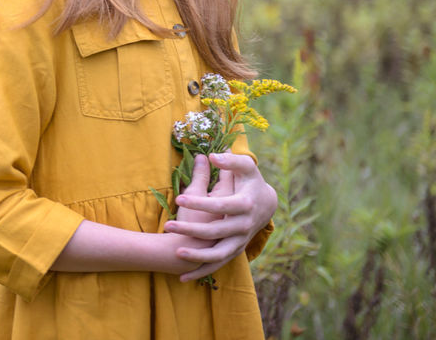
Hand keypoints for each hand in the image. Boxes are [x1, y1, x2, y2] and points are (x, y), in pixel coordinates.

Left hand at [164, 152, 277, 281]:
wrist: (267, 204)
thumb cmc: (251, 182)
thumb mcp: (246, 168)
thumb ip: (231, 162)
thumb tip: (211, 155)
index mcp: (244, 205)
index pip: (220, 205)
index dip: (200, 201)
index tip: (179, 197)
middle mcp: (243, 226)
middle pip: (215, 231)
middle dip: (191, 229)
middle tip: (169, 225)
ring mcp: (239, 241)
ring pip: (217, 254)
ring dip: (197, 256)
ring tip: (176, 252)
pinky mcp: (234, 251)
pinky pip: (217, 265)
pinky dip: (201, 272)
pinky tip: (182, 278)